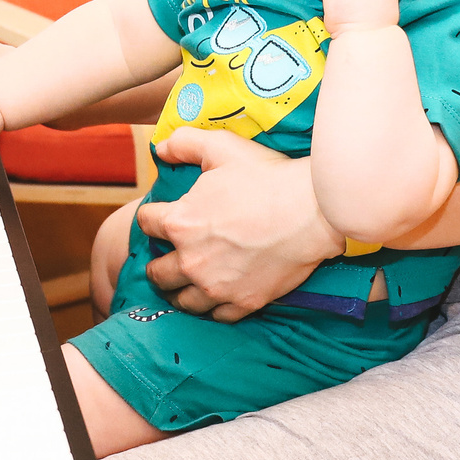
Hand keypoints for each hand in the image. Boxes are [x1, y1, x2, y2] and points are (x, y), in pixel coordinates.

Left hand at [134, 129, 342, 321]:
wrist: (313, 210)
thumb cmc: (267, 177)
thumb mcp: (221, 147)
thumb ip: (184, 144)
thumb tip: (159, 148)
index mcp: (181, 222)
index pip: (147, 223)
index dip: (151, 217)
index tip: (158, 218)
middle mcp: (191, 260)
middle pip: (158, 273)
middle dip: (158, 264)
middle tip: (165, 259)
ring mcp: (217, 286)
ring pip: (183, 301)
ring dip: (179, 291)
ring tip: (184, 285)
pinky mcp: (243, 302)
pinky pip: (216, 315)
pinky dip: (212, 308)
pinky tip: (215, 297)